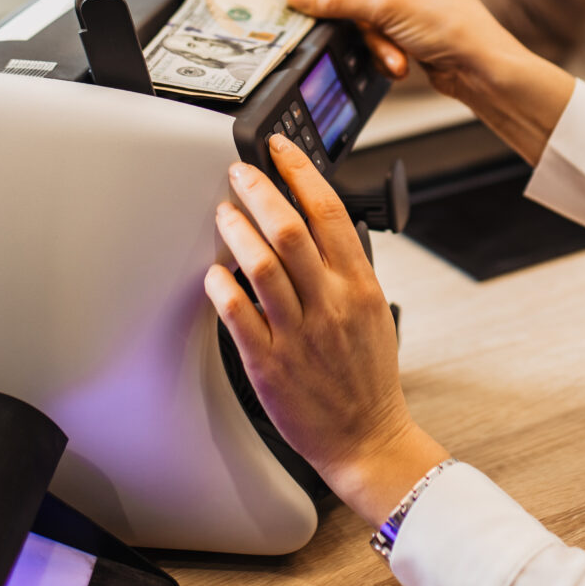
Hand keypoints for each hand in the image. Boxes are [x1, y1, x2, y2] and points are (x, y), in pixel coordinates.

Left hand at [204, 134, 449, 524]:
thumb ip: (345, 269)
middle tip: (237, 173)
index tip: (279, 148)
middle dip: (258, 190)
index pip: (329, 211)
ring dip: (236, 231)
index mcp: (358, 284)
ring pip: (262, 266)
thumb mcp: (372, 310)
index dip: (300, 171)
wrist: (368, 437)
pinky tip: (212, 273)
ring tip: (222, 214)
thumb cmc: (367, 375)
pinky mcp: (270, 363)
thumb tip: (315, 226)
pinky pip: (238, 316)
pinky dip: (222, 287)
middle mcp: (330, 303)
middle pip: (289, 228)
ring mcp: (299, 333)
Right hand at [272, 0, 522, 97]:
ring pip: (364, 18)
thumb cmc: (453, 26)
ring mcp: (409, 0)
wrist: (483, 68)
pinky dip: (385, 51)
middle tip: (302, 16)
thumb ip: (337, 0)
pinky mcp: (409, 28)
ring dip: (374, 41)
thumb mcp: (387, 9)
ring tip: (390, 55)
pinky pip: (378, 35)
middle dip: (344, 14)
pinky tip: (399, 63)